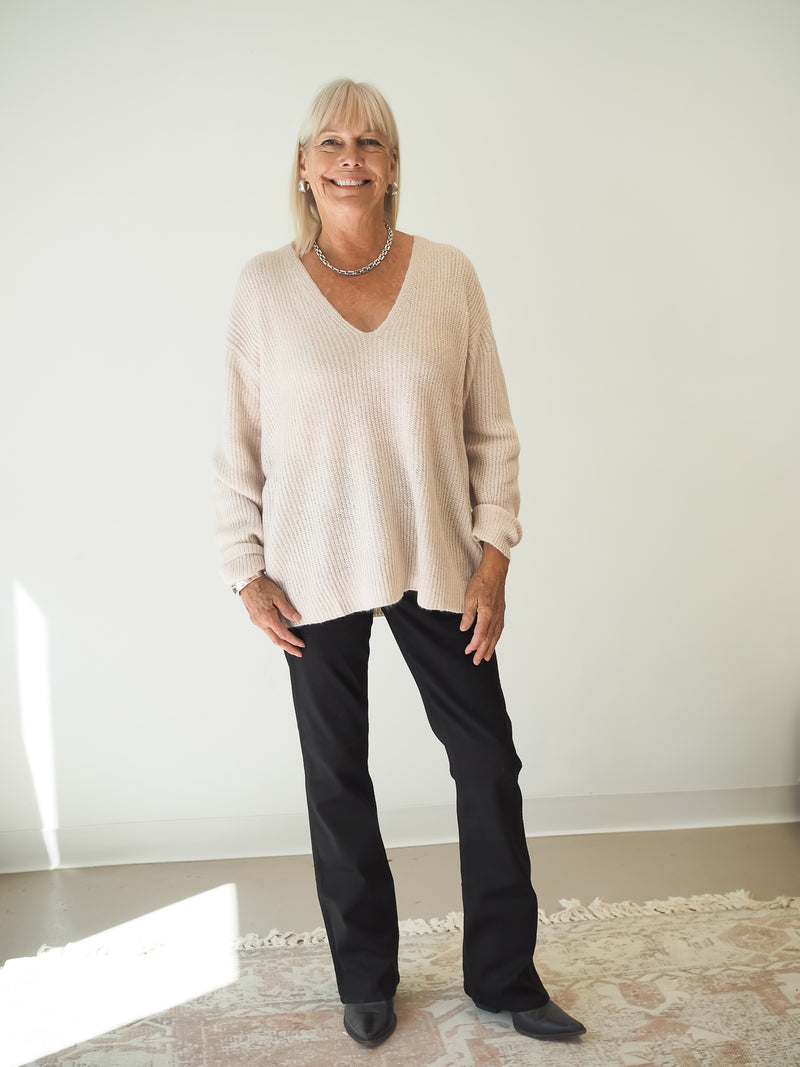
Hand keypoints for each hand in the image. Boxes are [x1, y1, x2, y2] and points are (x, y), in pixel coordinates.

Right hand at [240, 576, 304, 656]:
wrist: (248, 582)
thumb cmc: (262, 587)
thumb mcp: (278, 596)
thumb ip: (287, 609)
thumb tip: (297, 618)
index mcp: (268, 618)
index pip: (284, 634)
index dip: (293, 640)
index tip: (301, 644)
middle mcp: (261, 623)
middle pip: (276, 641)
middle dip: (288, 648)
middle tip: (298, 653)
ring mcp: (257, 622)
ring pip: (271, 636)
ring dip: (281, 642)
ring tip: (291, 645)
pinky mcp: (255, 619)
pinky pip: (267, 631)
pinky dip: (275, 635)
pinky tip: (281, 634)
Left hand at [459, 543, 508, 665]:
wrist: (495, 570)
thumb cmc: (482, 581)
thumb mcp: (470, 597)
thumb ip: (468, 615)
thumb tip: (464, 629)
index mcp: (487, 613)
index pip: (480, 634)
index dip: (474, 645)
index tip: (467, 652)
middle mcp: (495, 616)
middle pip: (489, 638)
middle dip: (482, 651)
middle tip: (476, 662)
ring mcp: (500, 614)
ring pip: (496, 635)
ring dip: (490, 647)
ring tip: (485, 657)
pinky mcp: (501, 610)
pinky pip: (499, 628)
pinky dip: (496, 637)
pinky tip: (493, 640)